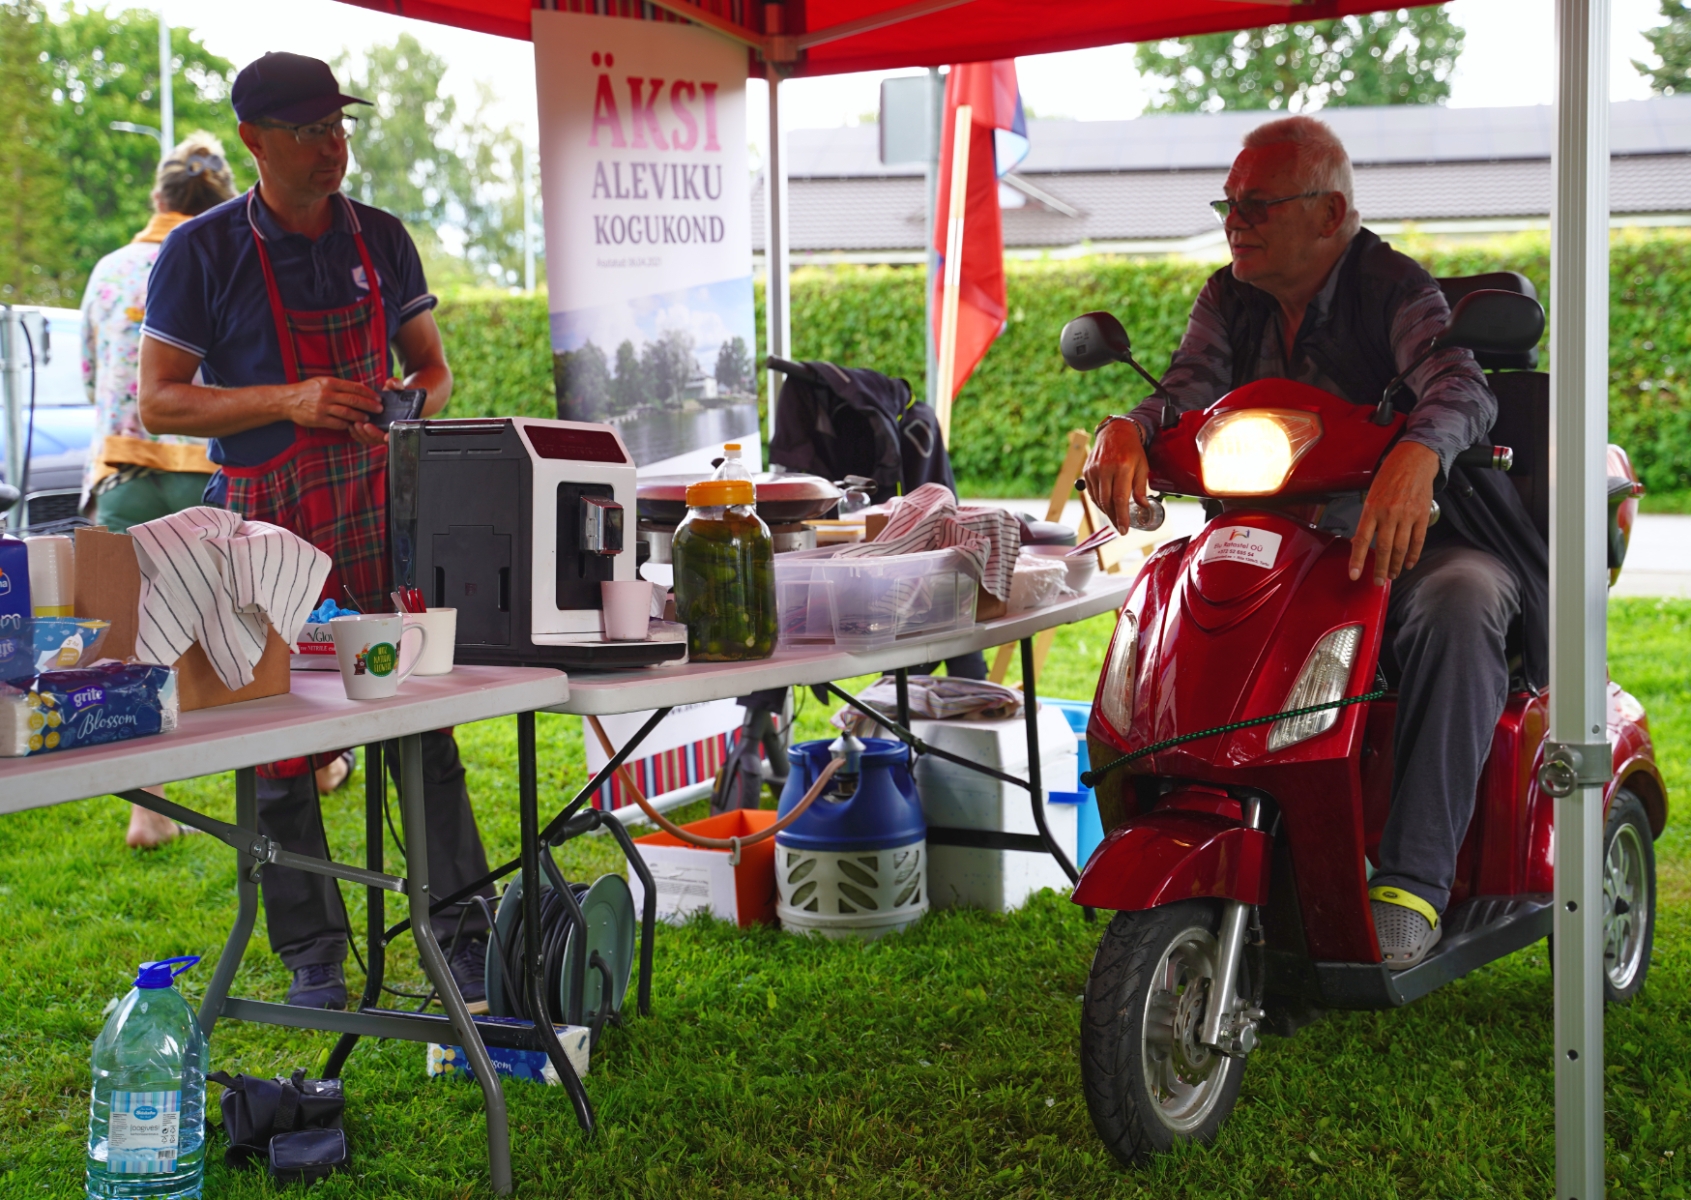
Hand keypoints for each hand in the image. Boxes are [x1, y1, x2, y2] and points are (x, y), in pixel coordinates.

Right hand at [283, 376, 380, 431]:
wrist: (287, 400)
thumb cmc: (307, 391)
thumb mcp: (322, 382)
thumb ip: (339, 385)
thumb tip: (359, 388)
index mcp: (330, 383)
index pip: (354, 387)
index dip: (368, 393)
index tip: (377, 397)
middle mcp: (327, 394)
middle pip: (354, 400)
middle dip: (369, 405)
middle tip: (379, 408)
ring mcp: (323, 407)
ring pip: (347, 413)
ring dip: (360, 416)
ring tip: (368, 418)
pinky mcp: (319, 419)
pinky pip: (337, 423)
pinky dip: (347, 425)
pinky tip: (353, 425)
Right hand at [1082, 418, 1148, 531]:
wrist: (1116, 432)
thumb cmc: (1132, 449)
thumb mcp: (1142, 466)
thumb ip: (1141, 487)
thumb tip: (1143, 506)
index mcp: (1122, 467)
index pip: (1120, 498)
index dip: (1122, 517)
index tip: (1124, 529)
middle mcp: (1105, 469)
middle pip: (1107, 501)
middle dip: (1114, 517)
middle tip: (1121, 526)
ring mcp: (1093, 470)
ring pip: (1097, 499)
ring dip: (1106, 510)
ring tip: (1115, 516)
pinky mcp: (1086, 470)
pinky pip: (1091, 492)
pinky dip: (1099, 501)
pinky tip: (1107, 504)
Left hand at [1349, 441, 1440, 584]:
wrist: (1413, 461)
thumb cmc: (1388, 478)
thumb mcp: (1371, 495)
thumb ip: (1368, 519)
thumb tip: (1360, 542)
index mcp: (1371, 509)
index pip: (1361, 540)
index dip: (1357, 560)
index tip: (1354, 575)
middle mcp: (1389, 514)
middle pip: (1382, 549)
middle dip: (1379, 569)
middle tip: (1377, 582)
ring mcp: (1407, 516)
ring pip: (1400, 548)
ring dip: (1395, 565)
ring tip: (1391, 575)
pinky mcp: (1422, 516)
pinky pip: (1417, 541)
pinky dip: (1413, 555)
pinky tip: (1408, 564)